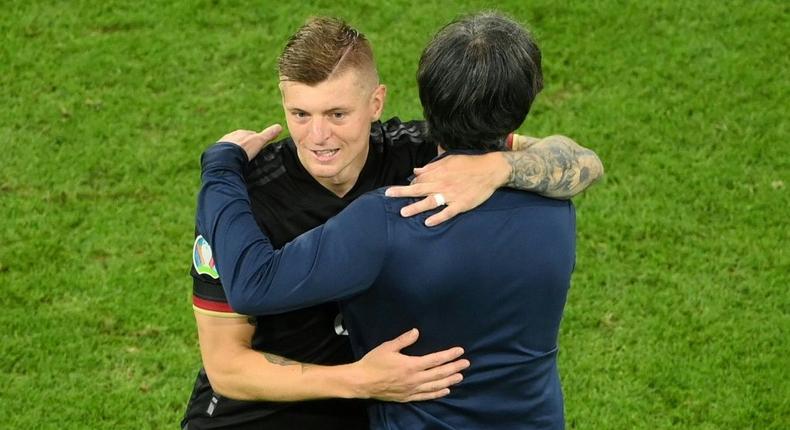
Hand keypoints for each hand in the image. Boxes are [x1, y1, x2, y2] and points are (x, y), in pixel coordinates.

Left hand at [218, 124, 282, 160]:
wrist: (225, 158)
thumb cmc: (243, 148)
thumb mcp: (259, 141)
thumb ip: (268, 134)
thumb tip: (280, 126)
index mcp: (241, 133)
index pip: (251, 135)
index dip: (257, 141)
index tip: (260, 147)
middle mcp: (230, 137)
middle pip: (240, 142)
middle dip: (245, 148)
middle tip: (251, 157)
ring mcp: (222, 146)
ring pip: (231, 149)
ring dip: (235, 154)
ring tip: (241, 163)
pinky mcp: (216, 155)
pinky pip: (224, 157)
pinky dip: (228, 160)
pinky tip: (232, 166)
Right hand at [352, 328, 469, 401]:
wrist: (362, 382)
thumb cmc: (373, 362)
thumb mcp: (388, 347)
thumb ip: (404, 340)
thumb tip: (416, 331)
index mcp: (411, 365)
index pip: (436, 360)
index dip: (449, 355)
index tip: (460, 351)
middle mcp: (415, 379)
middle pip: (439, 373)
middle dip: (454, 368)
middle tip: (466, 364)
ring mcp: (412, 389)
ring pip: (435, 386)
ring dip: (449, 381)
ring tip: (460, 377)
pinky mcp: (407, 397)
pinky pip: (426, 396)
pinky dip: (437, 393)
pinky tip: (445, 391)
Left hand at [384, 152, 510, 225]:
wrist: (490, 169)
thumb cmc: (469, 163)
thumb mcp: (449, 160)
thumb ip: (432, 166)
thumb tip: (416, 170)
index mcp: (439, 173)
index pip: (419, 180)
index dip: (410, 184)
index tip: (405, 189)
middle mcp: (443, 184)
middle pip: (419, 189)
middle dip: (402, 192)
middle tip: (388, 195)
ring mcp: (452, 195)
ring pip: (431, 202)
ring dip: (416, 207)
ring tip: (403, 212)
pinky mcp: (461, 204)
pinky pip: (448, 213)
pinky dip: (438, 218)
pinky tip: (428, 223)